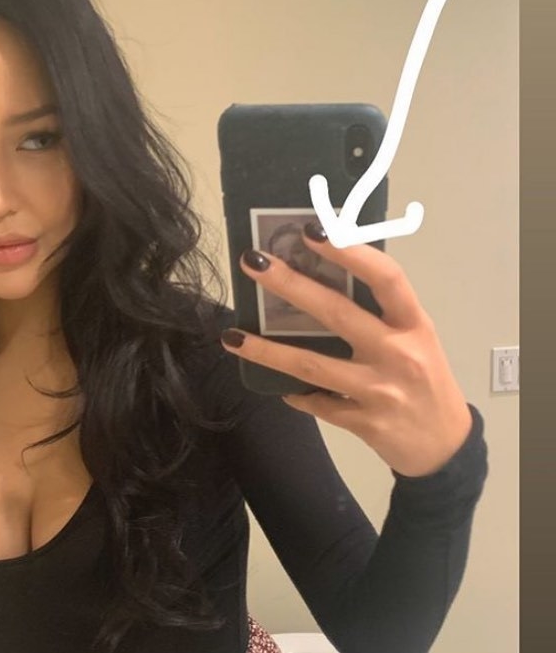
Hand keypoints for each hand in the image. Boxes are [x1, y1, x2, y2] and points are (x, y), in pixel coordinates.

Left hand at [220, 222, 472, 477]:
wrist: (446, 446)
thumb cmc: (426, 379)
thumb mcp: (416, 338)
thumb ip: (379, 314)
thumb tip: (320, 278)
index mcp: (414, 324)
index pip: (386, 278)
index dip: (350, 252)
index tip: (312, 230)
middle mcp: (399, 354)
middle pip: (337, 313)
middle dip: (291, 285)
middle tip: (253, 263)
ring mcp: (381, 391)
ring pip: (312, 366)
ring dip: (266, 351)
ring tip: (232, 337)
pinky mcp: (365, 423)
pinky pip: (317, 404)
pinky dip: (295, 394)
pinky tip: (279, 386)